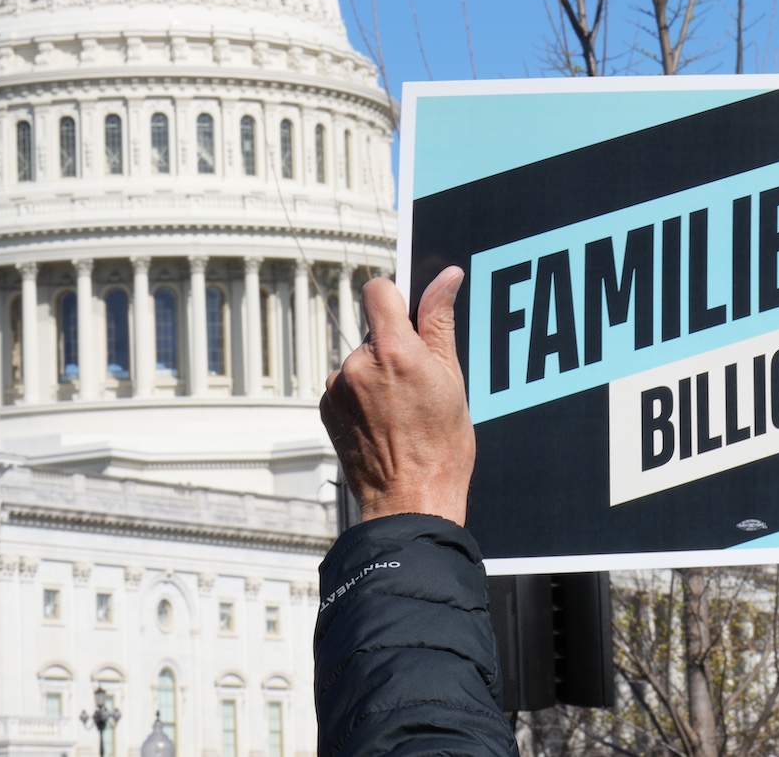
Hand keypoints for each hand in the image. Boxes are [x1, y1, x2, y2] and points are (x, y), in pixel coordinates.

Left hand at [319, 267, 473, 524]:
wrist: (409, 501)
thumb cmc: (441, 447)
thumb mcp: (452, 379)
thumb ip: (440, 321)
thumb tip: (446, 277)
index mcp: (394, 352)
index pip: (379, 290)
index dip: (396, 297)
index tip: (410, 315)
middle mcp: (358, 365)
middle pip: (373, 331)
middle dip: (395, 346)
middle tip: (419, 382)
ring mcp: (337, 388)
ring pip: (361, 360)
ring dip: (377, 373)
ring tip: (402, 409)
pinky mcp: (326, 408)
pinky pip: (347, 385)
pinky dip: (362, 394)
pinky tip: (383, 421)